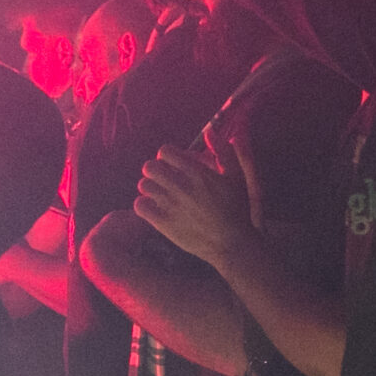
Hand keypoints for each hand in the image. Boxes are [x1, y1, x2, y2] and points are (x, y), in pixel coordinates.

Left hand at [135, 138, 261, 266]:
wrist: (232, 243)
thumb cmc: (236, 209)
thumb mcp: (236, 176)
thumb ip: (223, 152)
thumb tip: (210, 132)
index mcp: (197, 172)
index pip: (165, 151)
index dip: (168, 156)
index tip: (174, 164)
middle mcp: (181, 186)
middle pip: (149, 166)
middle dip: (156, 170)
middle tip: (164, 178)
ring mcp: (170, 205)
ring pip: (144, 185)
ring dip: (150, 187)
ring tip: (161, 194)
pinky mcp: (163, 223)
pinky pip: (140, 206)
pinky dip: (144, 205)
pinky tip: (154, 208)